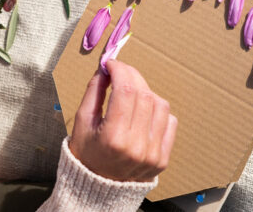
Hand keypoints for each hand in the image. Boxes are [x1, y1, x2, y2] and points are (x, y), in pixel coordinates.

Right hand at [68, 60, 177, 182]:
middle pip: (144, 94)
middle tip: (121, 73)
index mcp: (113, 137)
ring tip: (131, 96)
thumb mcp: (82, 123)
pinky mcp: (163, 158)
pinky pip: (170, 121)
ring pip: (160, 105)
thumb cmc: (87, 154)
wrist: (98, 188)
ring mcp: (153, 153)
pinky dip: (158, 111)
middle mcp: (136, 146)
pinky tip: (143, 114)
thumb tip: (106, 69)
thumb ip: (93, 92)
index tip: (112, 65)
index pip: (125, 90)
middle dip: (132, 76)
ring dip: (146, 93)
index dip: (120, 70)